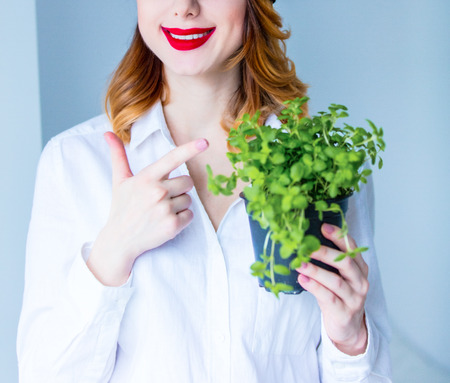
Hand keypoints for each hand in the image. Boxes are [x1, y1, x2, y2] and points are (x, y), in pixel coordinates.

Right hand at [87, 132, 208, 285]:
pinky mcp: (173, 225)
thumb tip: (108, 133)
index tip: (205, 142)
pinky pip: (190, 215)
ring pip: (189, 199)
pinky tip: (165, 221)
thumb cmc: (121, 208)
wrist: (119, 240)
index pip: (172, 159)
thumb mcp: (119, 181)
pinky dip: (182, 219)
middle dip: (180, 188)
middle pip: (188, 181)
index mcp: (147, 177)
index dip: (190, 149)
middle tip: (162, 198)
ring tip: (160, 211)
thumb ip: (118, 156)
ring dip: (179, 205)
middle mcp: (157, 191)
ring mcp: (165, 209)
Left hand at [297, 223, 368, 355]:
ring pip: (336, 281)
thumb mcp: (339, 277)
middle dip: (325, 252)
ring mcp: (354, 299)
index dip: (339, 236)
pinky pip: (329, 298)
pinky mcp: (344, 313)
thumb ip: (330, 261)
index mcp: (360, 269)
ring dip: (316, 271)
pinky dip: (314, 287)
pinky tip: (302, 279)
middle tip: (307, 246)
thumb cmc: (339, 296)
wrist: (347, 328)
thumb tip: (306, 241)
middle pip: (346, 263)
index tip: (323, 227)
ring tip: (299, 263)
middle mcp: (360, 282)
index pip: (352, 248)